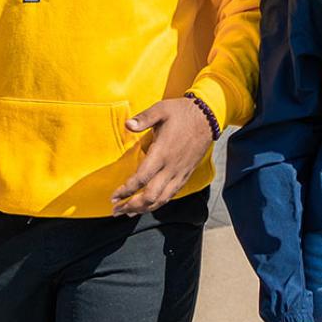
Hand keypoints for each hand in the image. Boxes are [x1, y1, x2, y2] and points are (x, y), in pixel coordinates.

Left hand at [109, 97, 213, 215]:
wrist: (208, 117)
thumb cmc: (182, 112)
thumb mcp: (161, 109)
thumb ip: (144, 118)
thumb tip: (128, 124)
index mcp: (162, 152)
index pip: (141, 179)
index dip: (126, 190)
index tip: (114, 197)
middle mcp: (171, 167)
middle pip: (150, 196)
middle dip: (132, 206)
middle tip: (116, 210)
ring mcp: (180, 173)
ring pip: (162, 199)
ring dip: (144, 209)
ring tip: (129, 212)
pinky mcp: (186, 174)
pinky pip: (172, 194)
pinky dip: (158, 203)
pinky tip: (149, 205)